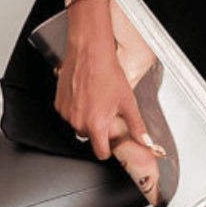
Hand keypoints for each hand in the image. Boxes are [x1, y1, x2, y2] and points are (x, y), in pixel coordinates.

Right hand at [54, 0, 151, 160]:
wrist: (90, 54)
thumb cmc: (109, 74)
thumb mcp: (128, 101)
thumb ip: (137, 126)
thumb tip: (146, 142)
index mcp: (96, 125)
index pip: (101, 152)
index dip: (109, 148)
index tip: (113, 143)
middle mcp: (78, 122)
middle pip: (90, 136)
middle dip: (99, 128)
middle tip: (107, 111)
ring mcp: (66, 114)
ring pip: (78, 124)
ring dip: (87, 117)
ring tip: (97, 99)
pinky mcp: (59, 104)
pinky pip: (69, 113)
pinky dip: (77, 108)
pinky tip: (86, 94)